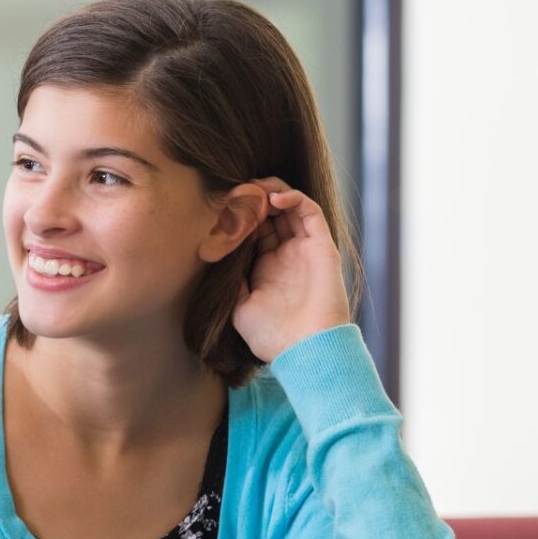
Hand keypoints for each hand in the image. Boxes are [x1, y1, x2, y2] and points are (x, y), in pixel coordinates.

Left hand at [231, 178, 352, 362]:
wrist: (306, 350)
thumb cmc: (272, 336)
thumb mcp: (239, 307)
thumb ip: (231, 281)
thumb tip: (215, 257)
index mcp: (266, 267)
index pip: (252, 231)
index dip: (238, 217)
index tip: (219, 209)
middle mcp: (286, 255)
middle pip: (269, 215)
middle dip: (251, 200)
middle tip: (233, 193)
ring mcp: (304, 249)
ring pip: (289, 207)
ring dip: (270, 192)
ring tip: (251, 188)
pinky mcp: (322, 246)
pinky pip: (310, 212)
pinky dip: (293, 198)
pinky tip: (272, 198)